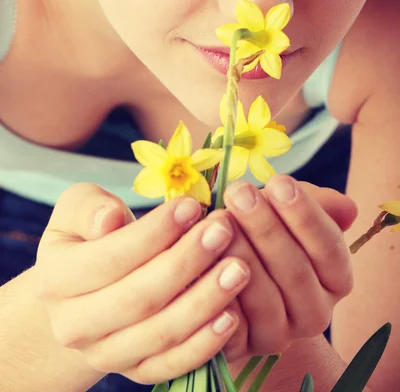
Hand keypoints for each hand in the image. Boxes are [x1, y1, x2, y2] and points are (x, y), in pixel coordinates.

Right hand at [33, 183, 249, 383]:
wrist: (82, 293)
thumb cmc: (89, 237)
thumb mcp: (78, 210)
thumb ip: (88, 206)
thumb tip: (109, 219)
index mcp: (56, 279)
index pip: (111, 257)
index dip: (155, 232)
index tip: (192, 206)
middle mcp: (75, 325)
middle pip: (138, 298)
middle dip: (186, 262)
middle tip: (223, 230)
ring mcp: (105, 355)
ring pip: (160, 334)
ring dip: (205, 301)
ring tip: (239, 267)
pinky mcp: (135, 372)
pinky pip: (173, 366)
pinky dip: (205, 344)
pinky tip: (233, 314)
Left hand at [209, 174, 356, 360]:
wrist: (233, 283)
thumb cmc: (264, 235)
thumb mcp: (289, 214)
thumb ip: (316, 205)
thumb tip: (347, 208)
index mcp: (336, 278)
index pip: (328, 247)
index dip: (304, 214)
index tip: (278, 183)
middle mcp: (316, 312)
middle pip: (295, 270)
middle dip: (265, 227)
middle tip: (239, 193)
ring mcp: (280, 334)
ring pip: (264, 297)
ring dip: (238, 253)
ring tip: (216, 219)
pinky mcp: (244, 347)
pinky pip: (231, 322)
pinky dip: (217, 289)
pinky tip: (202, 258)